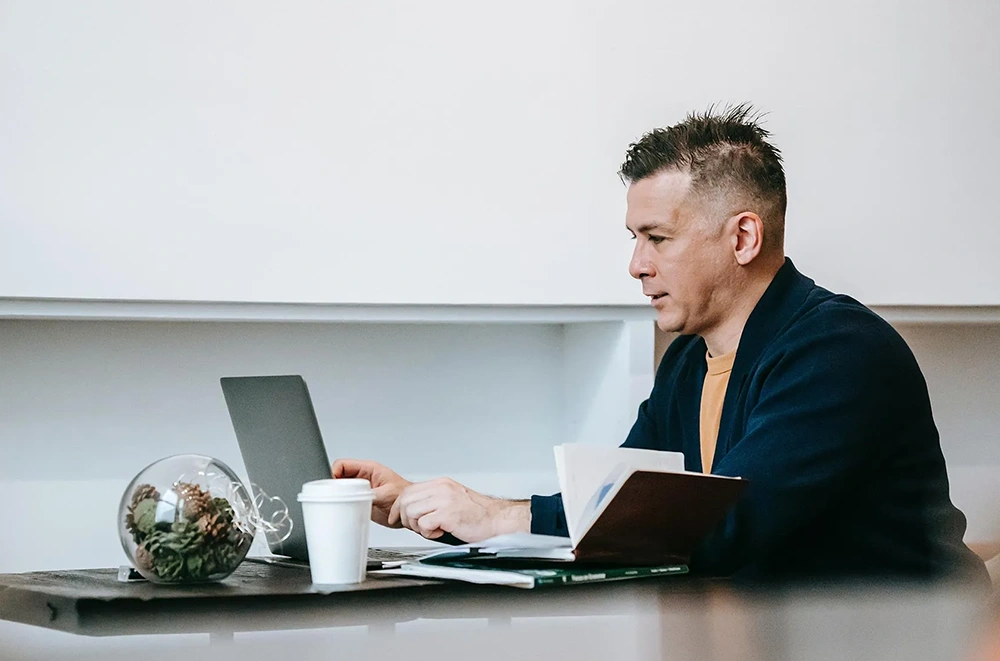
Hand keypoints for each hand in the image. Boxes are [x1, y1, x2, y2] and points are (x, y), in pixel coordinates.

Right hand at [331, 458, 411, 527]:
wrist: (408, 510)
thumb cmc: (403, 496)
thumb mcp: (386, 494)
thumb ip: (370, 495)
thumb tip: (356, 497)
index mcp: (368, 468)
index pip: (343, 464)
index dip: (333, 472)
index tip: (331, 485)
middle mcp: (362, 477)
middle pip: (338, 476)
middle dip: (332, 486)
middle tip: (332, 496)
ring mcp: (360, 489)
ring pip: (339, 488)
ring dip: (336, 496)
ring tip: (336, 503)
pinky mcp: (359, 500)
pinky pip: (344, 500)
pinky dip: (340, 504)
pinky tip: (342, 509)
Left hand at [389, 477, 529, 542]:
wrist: (497, 520)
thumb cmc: (476, 515)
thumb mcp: (451, 500)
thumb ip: (433, 501)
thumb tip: (411, 510)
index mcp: (441, 484)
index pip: (408, 491)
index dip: (398, 507)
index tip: (397, 518)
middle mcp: (442, 488)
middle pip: (406, 501)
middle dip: (406, 518)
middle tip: (418, 527)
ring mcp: (445, 500)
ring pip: (411, 512)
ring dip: (418, 526)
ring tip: (432, 529)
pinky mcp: (448, 514)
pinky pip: (424, 524)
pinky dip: (428, 533)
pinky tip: (440, 532)